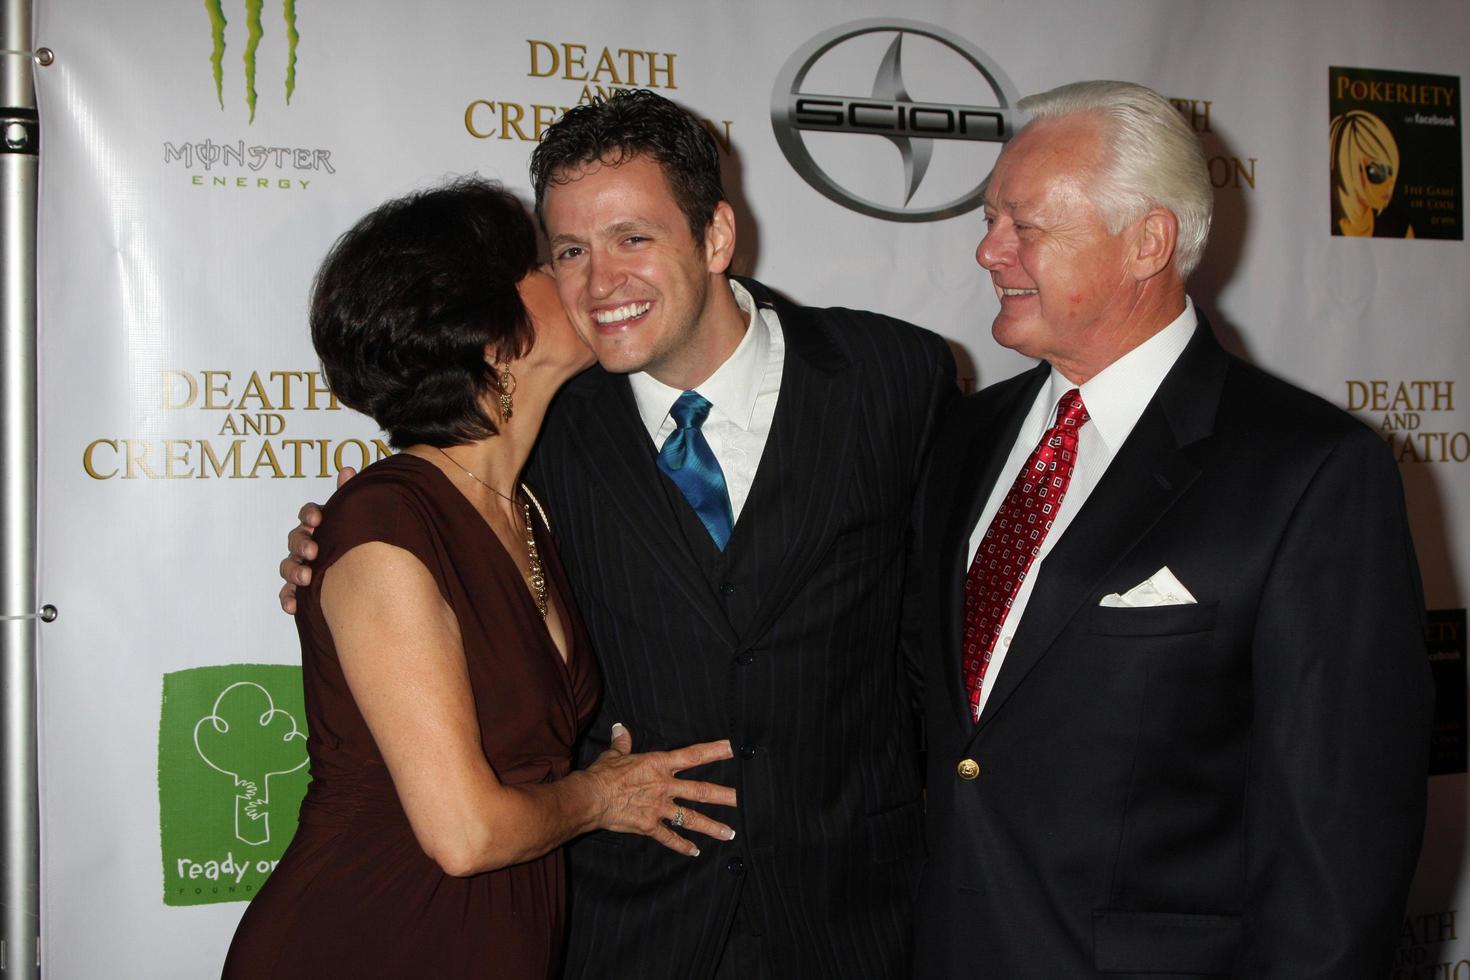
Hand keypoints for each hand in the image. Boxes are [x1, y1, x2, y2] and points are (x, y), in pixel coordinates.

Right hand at [277, 466, 355, 612]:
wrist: (372, 581)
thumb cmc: (359, 543)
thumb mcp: (357, 520)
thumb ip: (349, 496)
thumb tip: (347, 469)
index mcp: (322, 526)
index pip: (308, 514)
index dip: (309, 515)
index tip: (318, 521)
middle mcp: (309, 544)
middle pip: (295, 539)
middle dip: (301, 544)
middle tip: (314, 552)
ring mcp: (303, 566)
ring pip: (288, 566)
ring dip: (293, 570)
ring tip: (306, 578)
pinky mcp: (303, 590)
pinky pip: (288, 594)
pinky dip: (287, 599)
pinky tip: (293, 606)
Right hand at [585, 723, 736, 856]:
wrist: (590, 798)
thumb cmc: (602, 774)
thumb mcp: (614, 755)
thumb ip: (623, 743)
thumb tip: (621, 728)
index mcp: (659, 764)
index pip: (693, 755)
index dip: (714, 750)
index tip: (733, 748)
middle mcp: (664, 786)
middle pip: (701, 791)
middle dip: (725, 796)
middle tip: (744, 800)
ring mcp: (659, 808)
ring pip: (691, 818)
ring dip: (712, 826)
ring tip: (729, 833)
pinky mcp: (649, 826)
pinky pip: (669, 838)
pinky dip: (682, 845)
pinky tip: (695, 852)